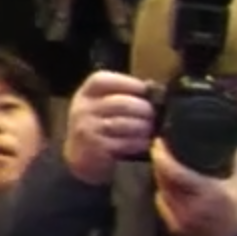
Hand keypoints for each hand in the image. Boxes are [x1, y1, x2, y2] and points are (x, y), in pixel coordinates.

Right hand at [61, 71, 156, 185]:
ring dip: (144, 127)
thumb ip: (125, 92)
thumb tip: (153, 87)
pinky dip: (139, 142)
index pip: (107, 80)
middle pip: (122, 103)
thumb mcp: (105, 102)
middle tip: (155, 115)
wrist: (82, 154)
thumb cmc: (101, 123)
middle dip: (145, 109)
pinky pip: (125, 143)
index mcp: (87, 91)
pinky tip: (144, 142)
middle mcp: (83, 108)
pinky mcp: (96, 149)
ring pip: (125, 124)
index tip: (147, 92)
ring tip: (151, 129)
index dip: (132, 84)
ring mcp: (87, 129)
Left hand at [151, 142, 236, 235]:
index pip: (174, 171)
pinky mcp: (176, 229)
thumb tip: (229, 139)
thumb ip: (234, 161)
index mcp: (208, 191)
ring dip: (161, 179)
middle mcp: (191, 206)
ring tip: (166, 169)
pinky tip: (170, 190)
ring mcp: (182, 219)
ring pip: (161, 192)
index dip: (162, 155)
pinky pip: (162, 206)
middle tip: (160, 151)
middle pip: (163, 180)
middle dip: (159, 164)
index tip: (159, 143)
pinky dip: (164, 196)